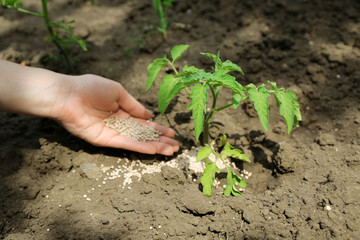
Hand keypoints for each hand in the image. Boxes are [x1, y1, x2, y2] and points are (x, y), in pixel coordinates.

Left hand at [54, 74, 178, 155]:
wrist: (67, 95)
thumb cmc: (91, 88)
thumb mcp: (118, 91)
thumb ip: (134, 105)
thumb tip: (150, 115)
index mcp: (122, 110)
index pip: (144, 122)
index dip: (158, 127)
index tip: (171, 133)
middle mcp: (119, 123)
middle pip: (143, 134)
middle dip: (160, 140)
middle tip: (176, 146)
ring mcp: (112, 133)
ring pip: (137, 141)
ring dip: (154, 146)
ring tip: (171, 151)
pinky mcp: (105, 140)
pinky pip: (126, 144)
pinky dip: (140, 147)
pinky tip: (154, 150)